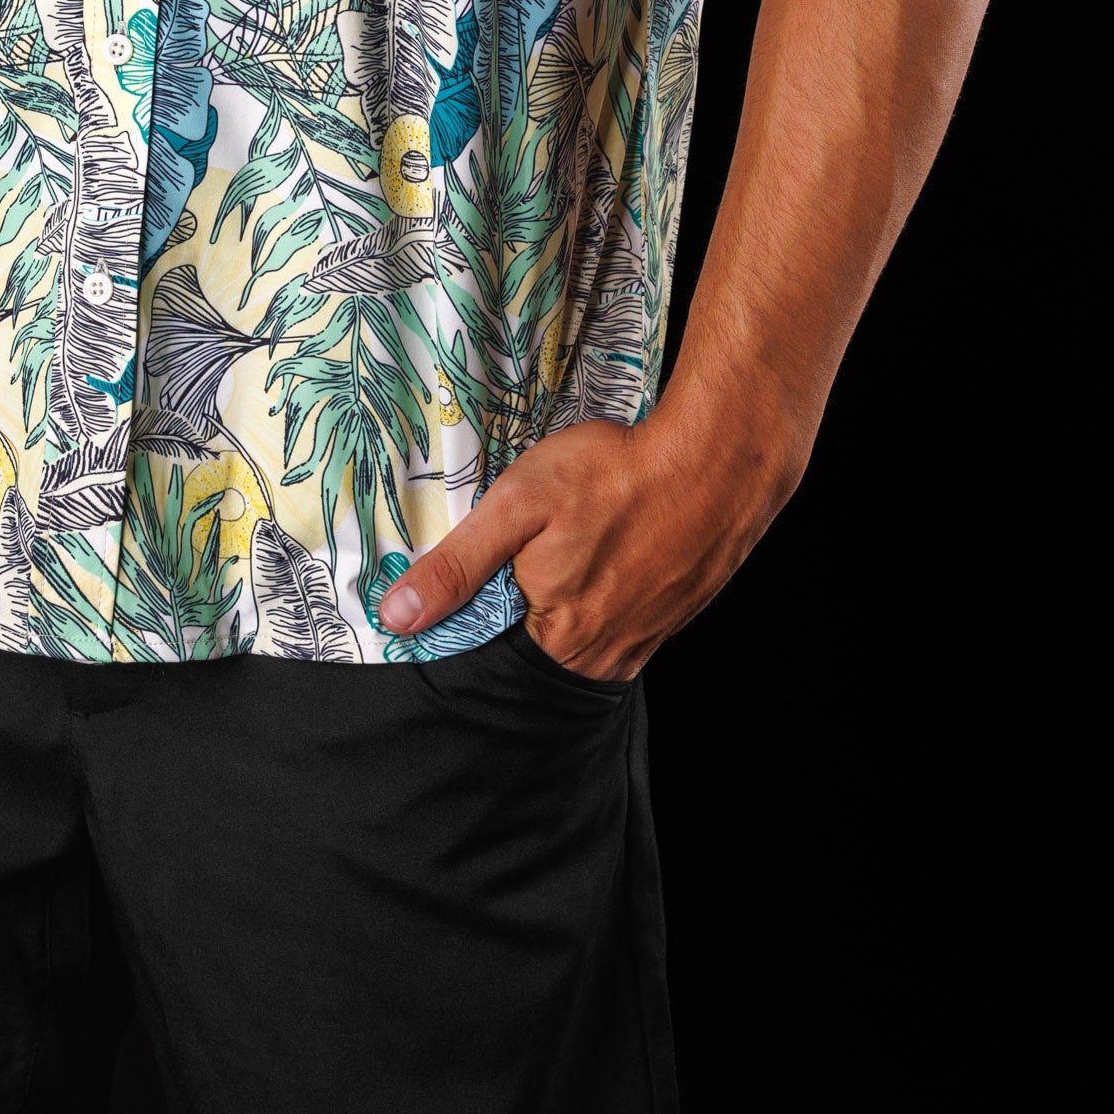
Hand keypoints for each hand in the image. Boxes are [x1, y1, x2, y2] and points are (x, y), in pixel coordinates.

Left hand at [377, 396, 804, 680]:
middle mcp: (606, 654)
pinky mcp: (675, 611)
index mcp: (561, 639)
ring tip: (575, 539)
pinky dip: (610, 586)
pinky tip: (609, 544)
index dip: (478, 609)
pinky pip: (625, 615)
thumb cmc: (613, 477)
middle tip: (537, 542)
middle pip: (540, 641)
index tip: (478, 569)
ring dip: (572, 592)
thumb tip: (397, 616)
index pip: (495, 648)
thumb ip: (458, 566)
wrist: (715, 459)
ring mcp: (647, 635)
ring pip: (585, 629)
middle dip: (526, 600)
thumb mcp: (517, 507)